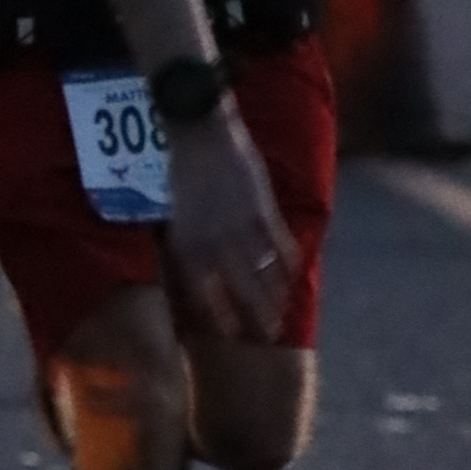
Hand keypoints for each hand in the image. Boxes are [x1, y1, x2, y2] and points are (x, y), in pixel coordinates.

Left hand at [162, 106, 293, 344]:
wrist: (198, 132)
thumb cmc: (180, 170)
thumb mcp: (176, 214)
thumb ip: (189, 242)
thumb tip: (198, 269)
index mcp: (187, 246)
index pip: (204, 295)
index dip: (218, 318)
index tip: (229, 335)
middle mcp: (215, 244)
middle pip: (240, 292)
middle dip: (254, 317)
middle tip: (266, 337)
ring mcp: (242, 228)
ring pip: (264, 274)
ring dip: (275, 297)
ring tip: (283, 314)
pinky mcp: (263, 210)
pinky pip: (281, 245)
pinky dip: (289, 262)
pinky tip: (294, 275)